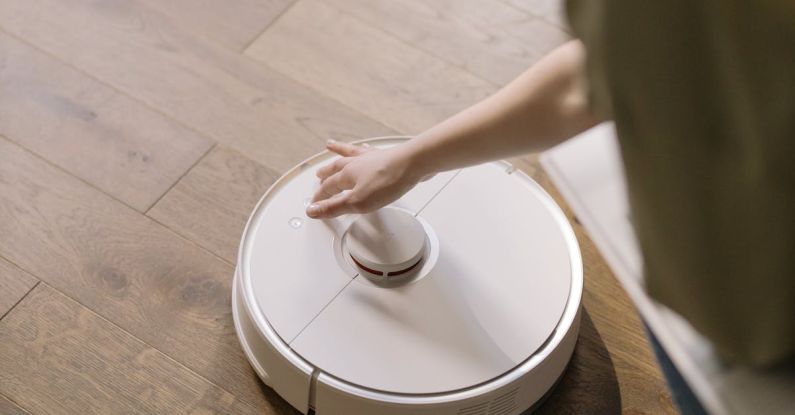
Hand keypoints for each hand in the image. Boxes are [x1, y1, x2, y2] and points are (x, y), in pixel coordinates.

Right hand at [306, 140, 422, 218]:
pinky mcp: (386, 155)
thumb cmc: (387, 181)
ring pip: (349, 154)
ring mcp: (371, 157)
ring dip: (338, 151)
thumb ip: (334, 207)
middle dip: (326, 173)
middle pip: (336, 167)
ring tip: (330, 145)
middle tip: (319, 174)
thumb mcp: (358, 202)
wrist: (413, 163)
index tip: (314, 203)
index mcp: (347, 175)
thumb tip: (311, 210)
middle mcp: (356, 163)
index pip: (328, 187)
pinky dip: (363, 149)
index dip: (320, 196)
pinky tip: (367, 148)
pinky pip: (368, 151)